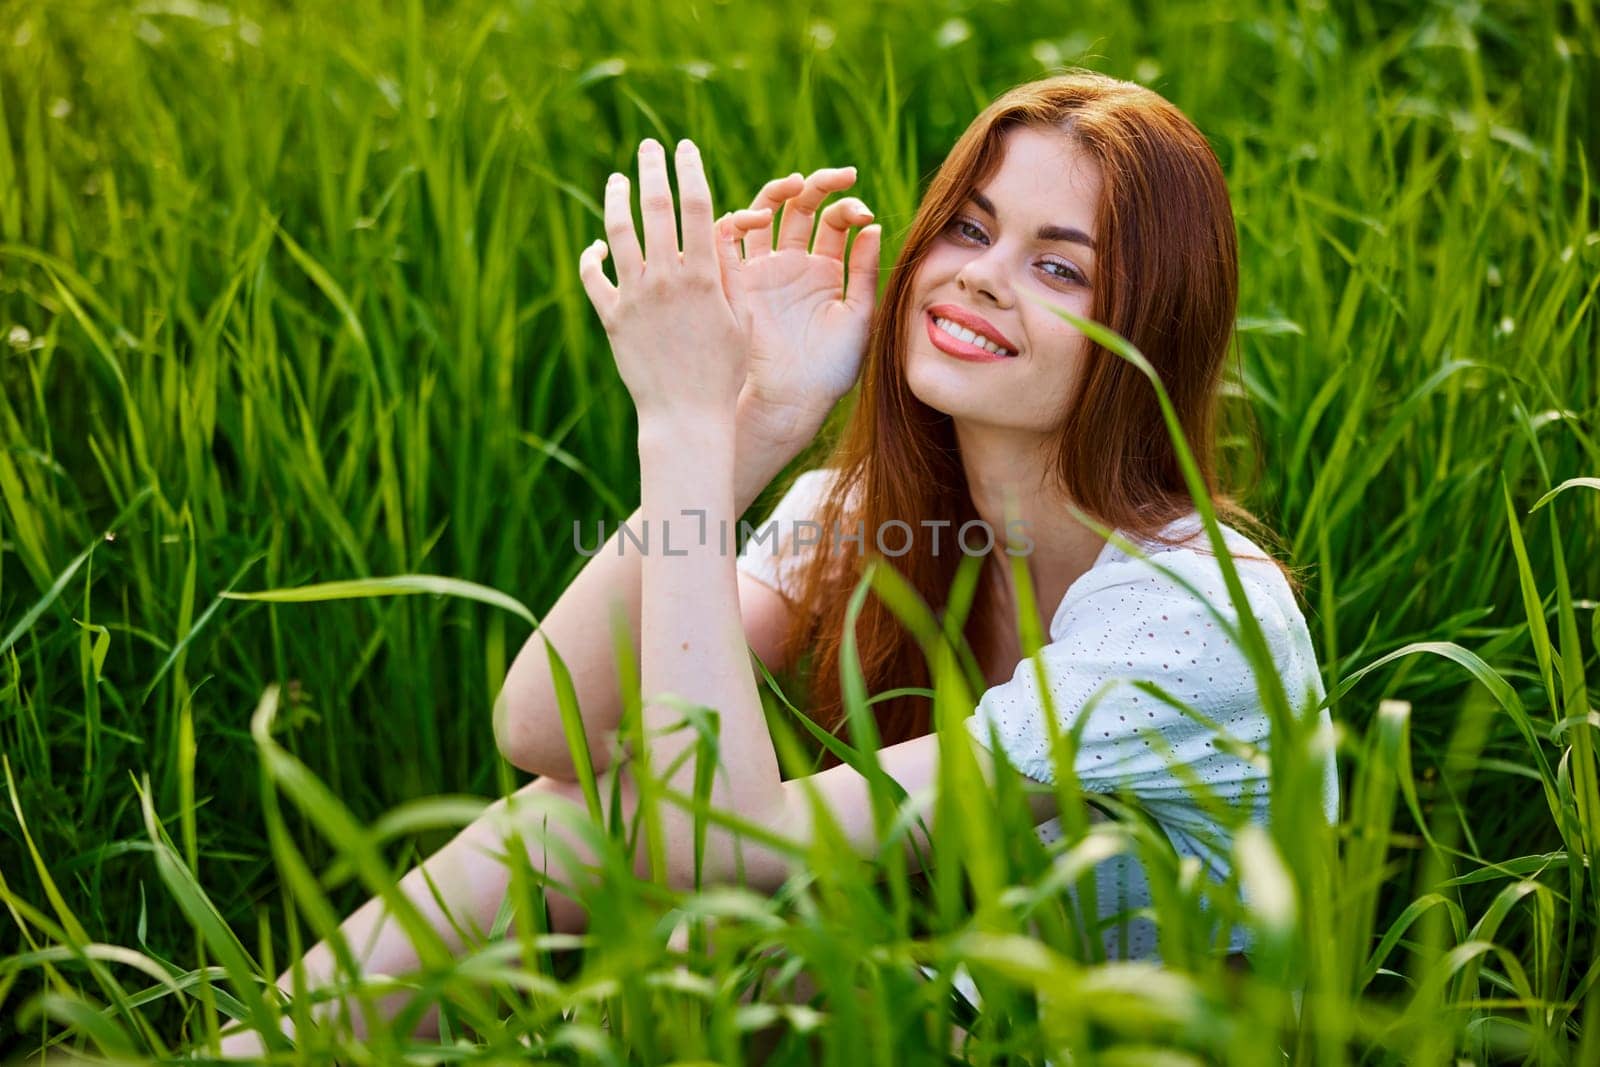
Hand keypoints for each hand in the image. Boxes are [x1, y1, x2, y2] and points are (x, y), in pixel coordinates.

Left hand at [577, 138, 763, 426]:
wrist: (685, 418)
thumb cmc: (723, 374)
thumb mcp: (741, 322)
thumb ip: (730, 275)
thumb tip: (721, 232)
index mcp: (703, 277)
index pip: (696, 206)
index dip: (689, 170)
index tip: (685, 148)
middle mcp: (665, 279)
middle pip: (654, 207)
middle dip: (651, 168)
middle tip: (649, 147)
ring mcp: (634, 297)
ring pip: (618, 232)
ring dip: (616, 199)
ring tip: (616, 179)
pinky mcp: (611, 318)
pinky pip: (593, 277)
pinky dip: (591, 256)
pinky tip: (597, 244)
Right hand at [725, 166, 881, 440]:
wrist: (792, 401)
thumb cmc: (829, 369)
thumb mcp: (857, 315)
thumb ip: (863, 271)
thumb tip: (872, 226)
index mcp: (824, 270)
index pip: (834, 221)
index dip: (848, 207)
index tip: (863, 213)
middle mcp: (792, 264)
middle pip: (799, 207)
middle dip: (818, 184)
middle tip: (840, 176)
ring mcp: (762, 269)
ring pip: (765, 213)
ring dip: (778, 191)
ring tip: (797, 184)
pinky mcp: (736, 282)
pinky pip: (729, 241)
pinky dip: (739, 220)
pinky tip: (760, 217)